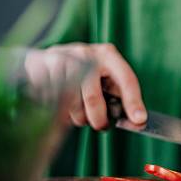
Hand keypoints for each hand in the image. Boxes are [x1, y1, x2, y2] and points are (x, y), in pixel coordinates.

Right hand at [25, 43, 146, 129]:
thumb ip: (124, 99)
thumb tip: (139, 122)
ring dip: (78, 118)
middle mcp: (85, 54)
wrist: (54, 58)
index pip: (126, 80)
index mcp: (108, 55)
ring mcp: (61, 59)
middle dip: (99, 119)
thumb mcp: (110, 80)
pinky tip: (64, 106)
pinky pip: (51, 102)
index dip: (133, 102)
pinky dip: (60, 112)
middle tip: (102, 126)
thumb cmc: (90, 74)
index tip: (139, 121)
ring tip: (82, 114)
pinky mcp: (42, 69)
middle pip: (93, 98)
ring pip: (70, 104)